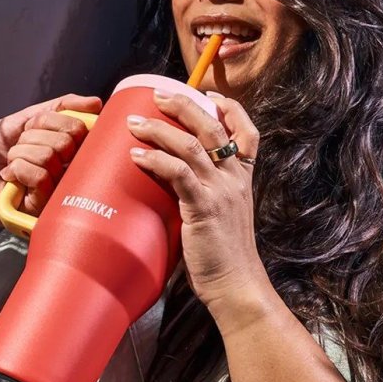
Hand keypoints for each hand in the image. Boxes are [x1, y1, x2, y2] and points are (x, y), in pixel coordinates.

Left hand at [0, 94, 101, 225]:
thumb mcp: (24, 120)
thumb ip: (59, 108)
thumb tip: (96, 103)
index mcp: (67, 148)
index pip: (77, 125)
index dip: (49, 121)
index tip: (30, 128)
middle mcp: (67, 169)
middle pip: (65, 141)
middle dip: (31, 138)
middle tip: (17, 148)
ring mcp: (57, 190)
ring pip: (50, 156)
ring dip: (20, 154)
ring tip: (11, 163)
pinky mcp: (44, 207)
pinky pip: (41, 176)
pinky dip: (18, 170)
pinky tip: (9, 178)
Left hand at [126, 90, 269, 314]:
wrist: (236, 286)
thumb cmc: (223, 256)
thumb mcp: (221, 216)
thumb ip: (201, 193)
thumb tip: (167, 178)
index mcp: (243, 179)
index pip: (248, 133)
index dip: (230, 109)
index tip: (208, 95)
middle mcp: (235, 180)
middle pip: (213, 128)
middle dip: (184, 106)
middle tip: (158, 95)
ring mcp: (221, 192)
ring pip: (192, 145)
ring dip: (160, 129)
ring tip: (134, 123)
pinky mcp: (204, 208)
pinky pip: (178, 173)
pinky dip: (155, 160)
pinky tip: (136, 155)